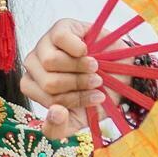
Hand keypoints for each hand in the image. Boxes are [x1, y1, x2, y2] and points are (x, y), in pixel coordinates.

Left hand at [20, 17, 123, 140]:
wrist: (123, 72)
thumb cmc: (97, 95)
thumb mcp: (78, 120)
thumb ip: (58, 128)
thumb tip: (54, 113)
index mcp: (35, 87)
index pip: (46, 100)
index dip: (74, 101)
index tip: (95, 100)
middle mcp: (35, 65)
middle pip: (49, 83)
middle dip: (79, 85)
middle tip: (97, 82)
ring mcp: (45, 45)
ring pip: (50, 61)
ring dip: (80, 68)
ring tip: (95, 68)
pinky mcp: (60, 27)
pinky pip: (60, 38)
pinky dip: (77, 48)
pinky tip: (88, 51)